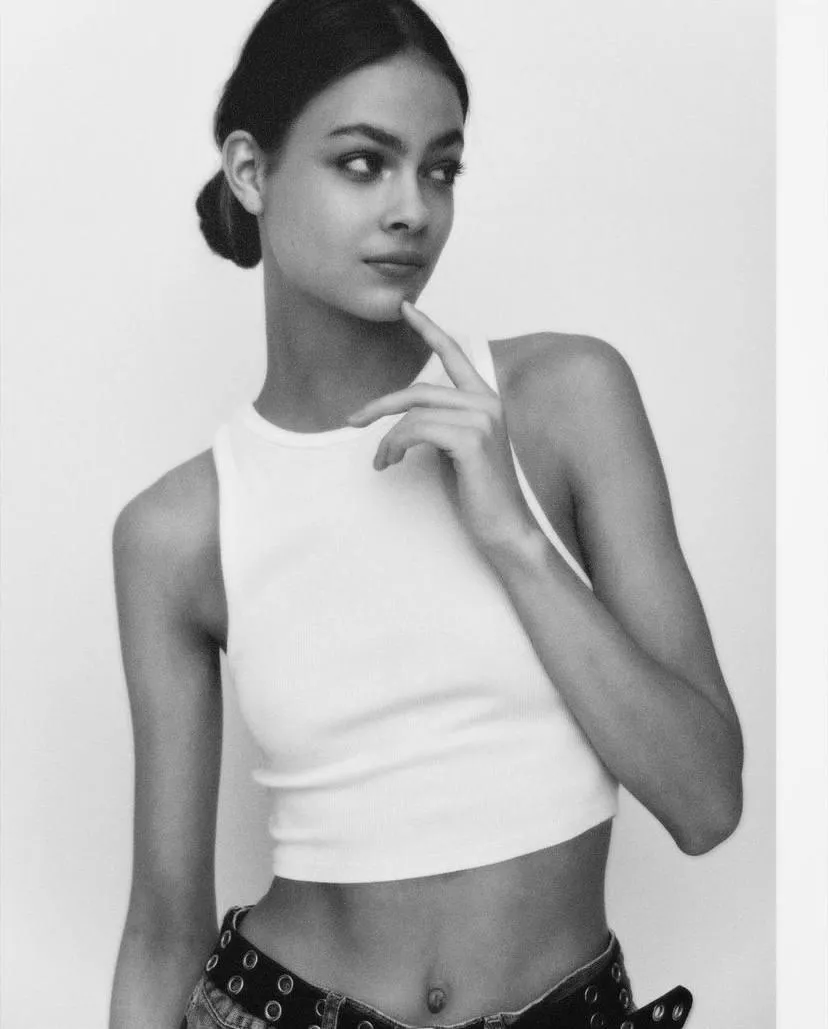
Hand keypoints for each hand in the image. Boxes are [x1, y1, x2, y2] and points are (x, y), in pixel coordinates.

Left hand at [346, 301, 539, 559]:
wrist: (505, 528)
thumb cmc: (479, 493)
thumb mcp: (457, 449)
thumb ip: (441, 422)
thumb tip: (404, 417)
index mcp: (486, 400)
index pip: (455, 354)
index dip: (429, 328)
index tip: (406, 307)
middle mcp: (486, 403)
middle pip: (418, 390)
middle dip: (379, 405)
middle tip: (351, 420)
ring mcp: (481, 420)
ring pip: (413, 414)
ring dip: (387, 439)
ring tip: (382, 461)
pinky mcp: (471, 441)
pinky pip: (415, 431)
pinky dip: (394, 446)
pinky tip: (391, 463)